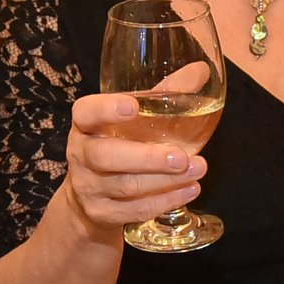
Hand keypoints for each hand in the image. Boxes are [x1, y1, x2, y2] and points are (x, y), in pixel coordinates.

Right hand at [62, 92, 206, 234]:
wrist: (92, 195)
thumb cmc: (120, 142)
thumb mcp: (136, 118)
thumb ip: (165, 93)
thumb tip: (201, 71)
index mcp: (86, 125)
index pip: (86, 113)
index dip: (106, 109)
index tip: (132, 106)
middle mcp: (81, 155)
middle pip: (106, 157)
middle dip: (146, 158)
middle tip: (181, 156)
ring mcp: (88, 187)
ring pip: (125, 186)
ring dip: (165, 181)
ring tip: (197, 169)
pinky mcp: (102, 213)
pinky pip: (133, 210)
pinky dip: (164, 201)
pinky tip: (189, 190)